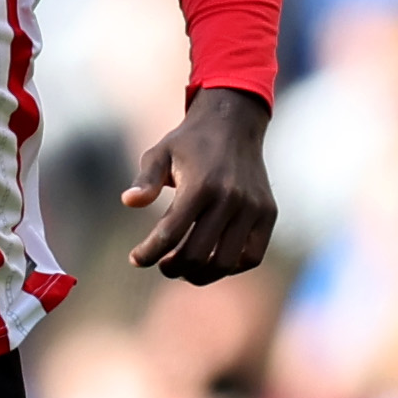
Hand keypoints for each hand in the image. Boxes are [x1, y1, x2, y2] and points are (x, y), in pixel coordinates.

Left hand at [122, 86, 277, 282]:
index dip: (149, 253)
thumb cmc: (190, 143)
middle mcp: (230, 198)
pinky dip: (231, 266)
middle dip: (172, 267)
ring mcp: (252, 208)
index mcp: (200, 184)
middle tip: (163, 265)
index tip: (136, 259)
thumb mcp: (159, 153)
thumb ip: (145, 180)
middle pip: (196, 254)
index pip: (169, 234)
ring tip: (185, 269)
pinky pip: (252, 256)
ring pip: (225, 262)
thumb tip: (129, 202)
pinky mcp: (268, 213)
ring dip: (200, 274)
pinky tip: (212, 261)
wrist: (234, 123)